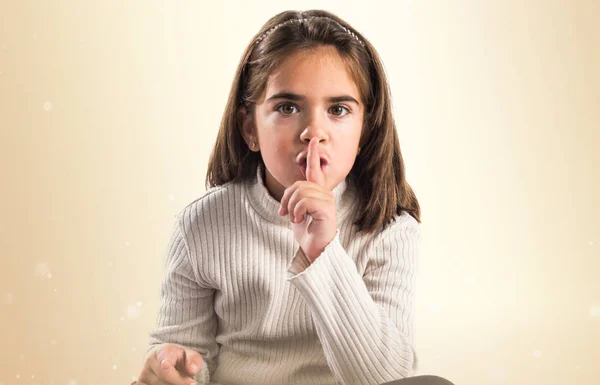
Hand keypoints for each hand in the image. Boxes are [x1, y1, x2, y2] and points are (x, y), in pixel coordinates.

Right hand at [136, 343, 202, 384]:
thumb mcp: (190, 354)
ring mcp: (144, 373)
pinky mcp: (141, 383)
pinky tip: (169, 383)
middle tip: (191, 383)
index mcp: (162, 351)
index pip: (166, 366)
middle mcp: (150, 361)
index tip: (191, 383)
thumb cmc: (178, 357)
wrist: (164, 358)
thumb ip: (193, 360)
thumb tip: (192, 370)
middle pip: (165, 379)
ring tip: (178, 380)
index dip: (177, 378)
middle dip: (180, 383)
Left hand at [279, 137, 336, 261]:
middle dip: (286, 199)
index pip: (315, 169)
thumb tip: (288, 195)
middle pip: (298, 184)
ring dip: (291, 208)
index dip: (314, 154)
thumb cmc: (308, 233)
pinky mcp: (327, 210)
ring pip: (300, 192)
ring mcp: (327, 201)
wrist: (315, 251)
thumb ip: (295, 199)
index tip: (313, 140)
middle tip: (286, 214)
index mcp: (318, 192)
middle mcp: (325, 194)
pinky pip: (305, 202)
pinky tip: (301, 221)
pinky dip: (297, 212)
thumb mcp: (297, 212)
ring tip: (296, 219)